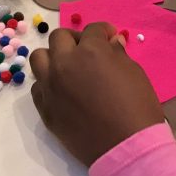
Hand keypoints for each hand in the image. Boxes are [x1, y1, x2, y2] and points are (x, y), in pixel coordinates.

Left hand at [30, 23, 164, 165]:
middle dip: (75, 39)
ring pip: (39, 58)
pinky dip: (48, 83)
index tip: (110, 37)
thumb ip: (118, 55)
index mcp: (91, 51)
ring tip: (68, 68)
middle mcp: (65, 63)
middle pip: (59, 38)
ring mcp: (51, 86)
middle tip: (89, 50)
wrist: (125, 146)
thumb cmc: (137, 107)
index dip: (103, 30)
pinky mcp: (45, 108)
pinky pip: (38, 87)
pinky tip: (63, 91)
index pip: (92, 30)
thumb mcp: (135, 74)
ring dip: (54, 57)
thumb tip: (111, 43)